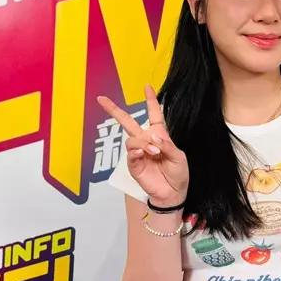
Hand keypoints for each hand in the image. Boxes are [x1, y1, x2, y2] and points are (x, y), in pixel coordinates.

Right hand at [97, 85, 189, 205]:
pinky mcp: (134, 165)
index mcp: (160, 135)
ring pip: (131, 139)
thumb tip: (152, 135)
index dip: (150, 100)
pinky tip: (143, 153)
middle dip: (114, 110)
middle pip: (128, 122)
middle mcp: (146, 141)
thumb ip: (167, 145)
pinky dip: (136, 151)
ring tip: (154, 151)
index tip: (147, 86)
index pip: (154, 114)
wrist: (173, 193)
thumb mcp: (179, 157)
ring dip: (142, 142)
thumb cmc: (178, 174)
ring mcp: (138, 153)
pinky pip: (130, 154)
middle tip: (101, 99)